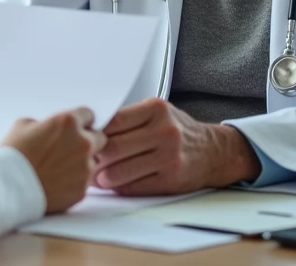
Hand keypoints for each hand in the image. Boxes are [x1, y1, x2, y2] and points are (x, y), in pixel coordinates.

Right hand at [1, 107, 105, 213]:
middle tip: (70, 147)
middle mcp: (83, 143)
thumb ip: (45, 123)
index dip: (81, 121)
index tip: (76, 127)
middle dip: (88, 141)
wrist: (7, 187)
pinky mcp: (82, 189)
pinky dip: (75, 180)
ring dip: (82, 162)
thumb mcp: (23, 125)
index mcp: (69, 123)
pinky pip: (84, 181)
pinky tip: (58, 181)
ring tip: (60, 168)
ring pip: (93, 161)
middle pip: (100, 138)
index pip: (89, 114)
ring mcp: (85, 168)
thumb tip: (52, 129)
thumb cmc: (13, 154)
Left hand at [93, 99, 260, 194]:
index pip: (115, 120)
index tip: (86, 138)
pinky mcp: (170, 180)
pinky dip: (118, 187)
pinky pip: (134, 186)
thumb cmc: (178, 130)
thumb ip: (128, 117)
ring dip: (101, 176)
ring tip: (94, 175)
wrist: (213, 151)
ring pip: (120, 170)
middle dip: (94, 156)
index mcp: (156, 109)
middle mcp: (164, 131)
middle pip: (114, 146)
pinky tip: (112, 183)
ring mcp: (168, 157)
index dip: (96, 132)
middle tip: (83, 160)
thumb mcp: (156, 112)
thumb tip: (93, 129)